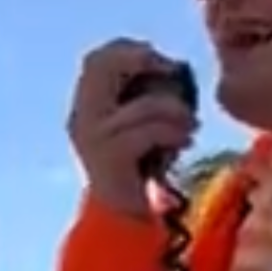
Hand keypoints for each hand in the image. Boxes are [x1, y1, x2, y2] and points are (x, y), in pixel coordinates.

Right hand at [68, 39, 198, 218]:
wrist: (123, 220)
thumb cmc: (137, 167)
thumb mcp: (136, 124)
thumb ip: (142, 95)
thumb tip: (173, 68)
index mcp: (84, 107)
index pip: (97, 58)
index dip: (129, 50)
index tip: (161, 60)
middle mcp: (81, 117)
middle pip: (104, 65)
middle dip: (145, 63)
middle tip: (174, 74)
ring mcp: (92, 136)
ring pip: (143, 104)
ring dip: (177, 112)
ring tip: (190, 125)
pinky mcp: (110, 156)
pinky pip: (150, 130)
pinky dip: (175, 133)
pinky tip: (185, 142)